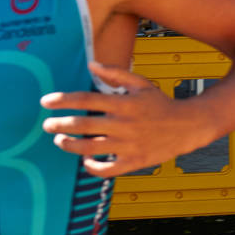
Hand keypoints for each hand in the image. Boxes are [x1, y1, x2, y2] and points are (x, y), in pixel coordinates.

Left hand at [40, 62, 215, 177]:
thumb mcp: (141, 83)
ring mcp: (129, 145)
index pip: (86, 99)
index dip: (63, 100)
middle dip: (59, 125)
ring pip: (90, 148)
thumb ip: (115, 73)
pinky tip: (85, 161)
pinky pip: (108, 169)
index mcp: (124, 103)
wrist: (188, 126)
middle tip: (46, 125)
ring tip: (59, 141)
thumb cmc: (161, 104)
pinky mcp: (134, 162)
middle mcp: (124, 124)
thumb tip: (90, 64)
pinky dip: (93, 167)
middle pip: (83, 125)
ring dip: (69, 146)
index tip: (46, 102)